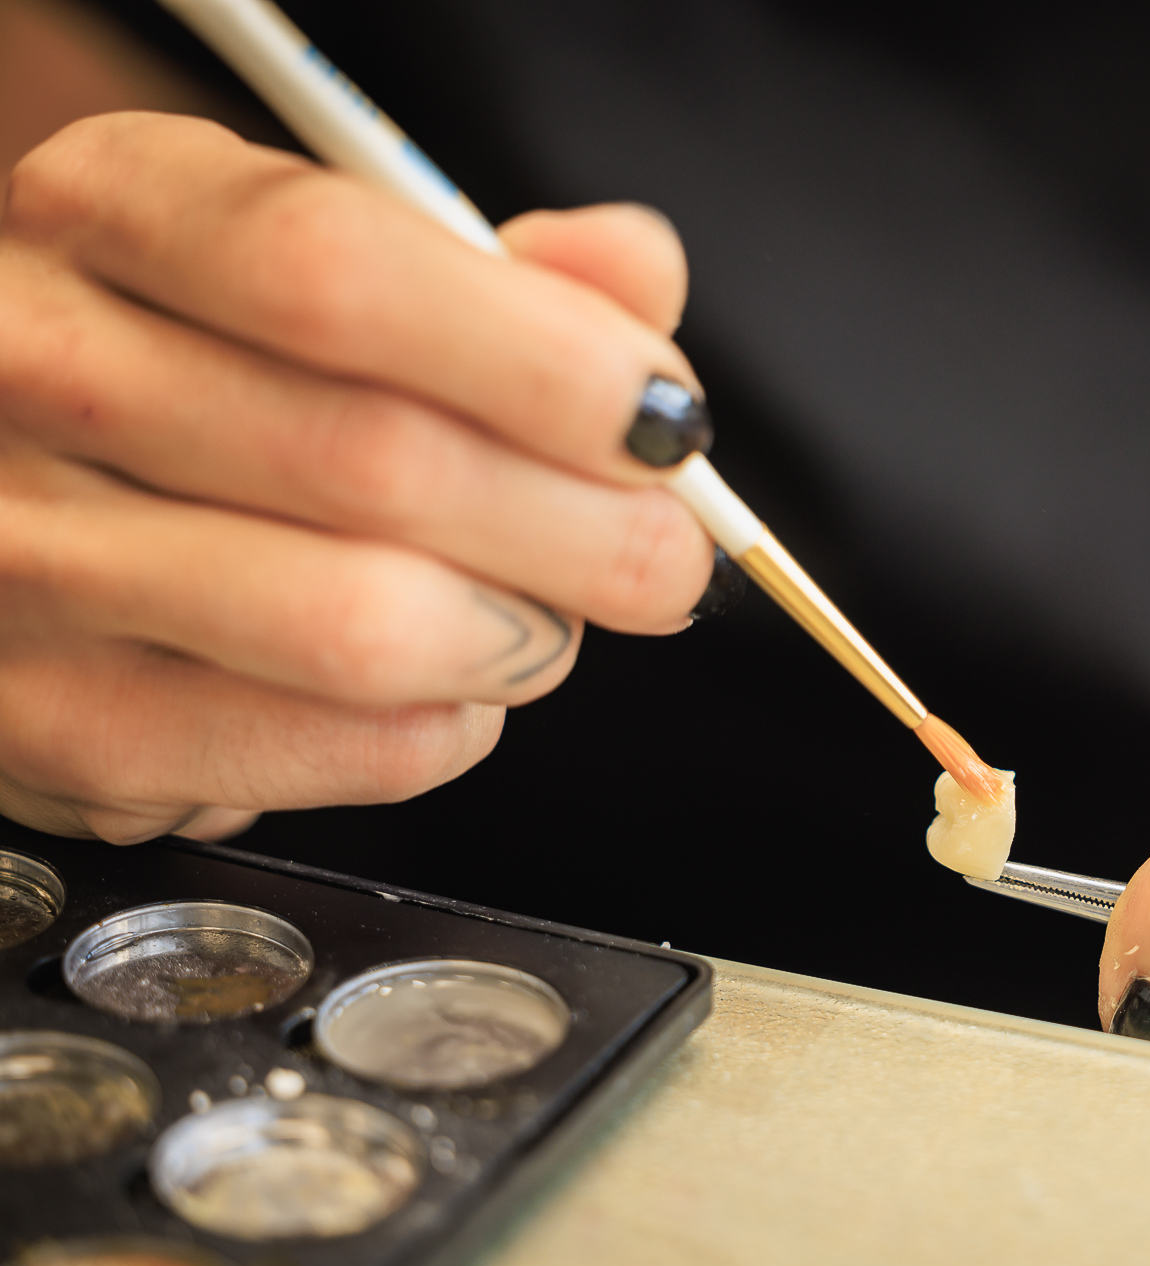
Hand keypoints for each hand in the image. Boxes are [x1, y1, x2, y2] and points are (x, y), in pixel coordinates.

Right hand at [0, 112, 714, 840]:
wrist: (19, 494)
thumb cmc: (210, 372)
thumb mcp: (328, 265)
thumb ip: (498, 269)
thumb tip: (633, 270)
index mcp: (121, 210)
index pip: (338, 272)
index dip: (540, 360)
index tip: (660, 420)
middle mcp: (40, 366)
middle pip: (376, 462)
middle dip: (584, 530)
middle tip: (660, 556)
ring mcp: (25, 555)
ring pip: (360, 625)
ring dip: (522, 636)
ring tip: (549, 618)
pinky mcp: (61, 719)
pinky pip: (332, 747)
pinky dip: (446, 729)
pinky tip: (450, 686)